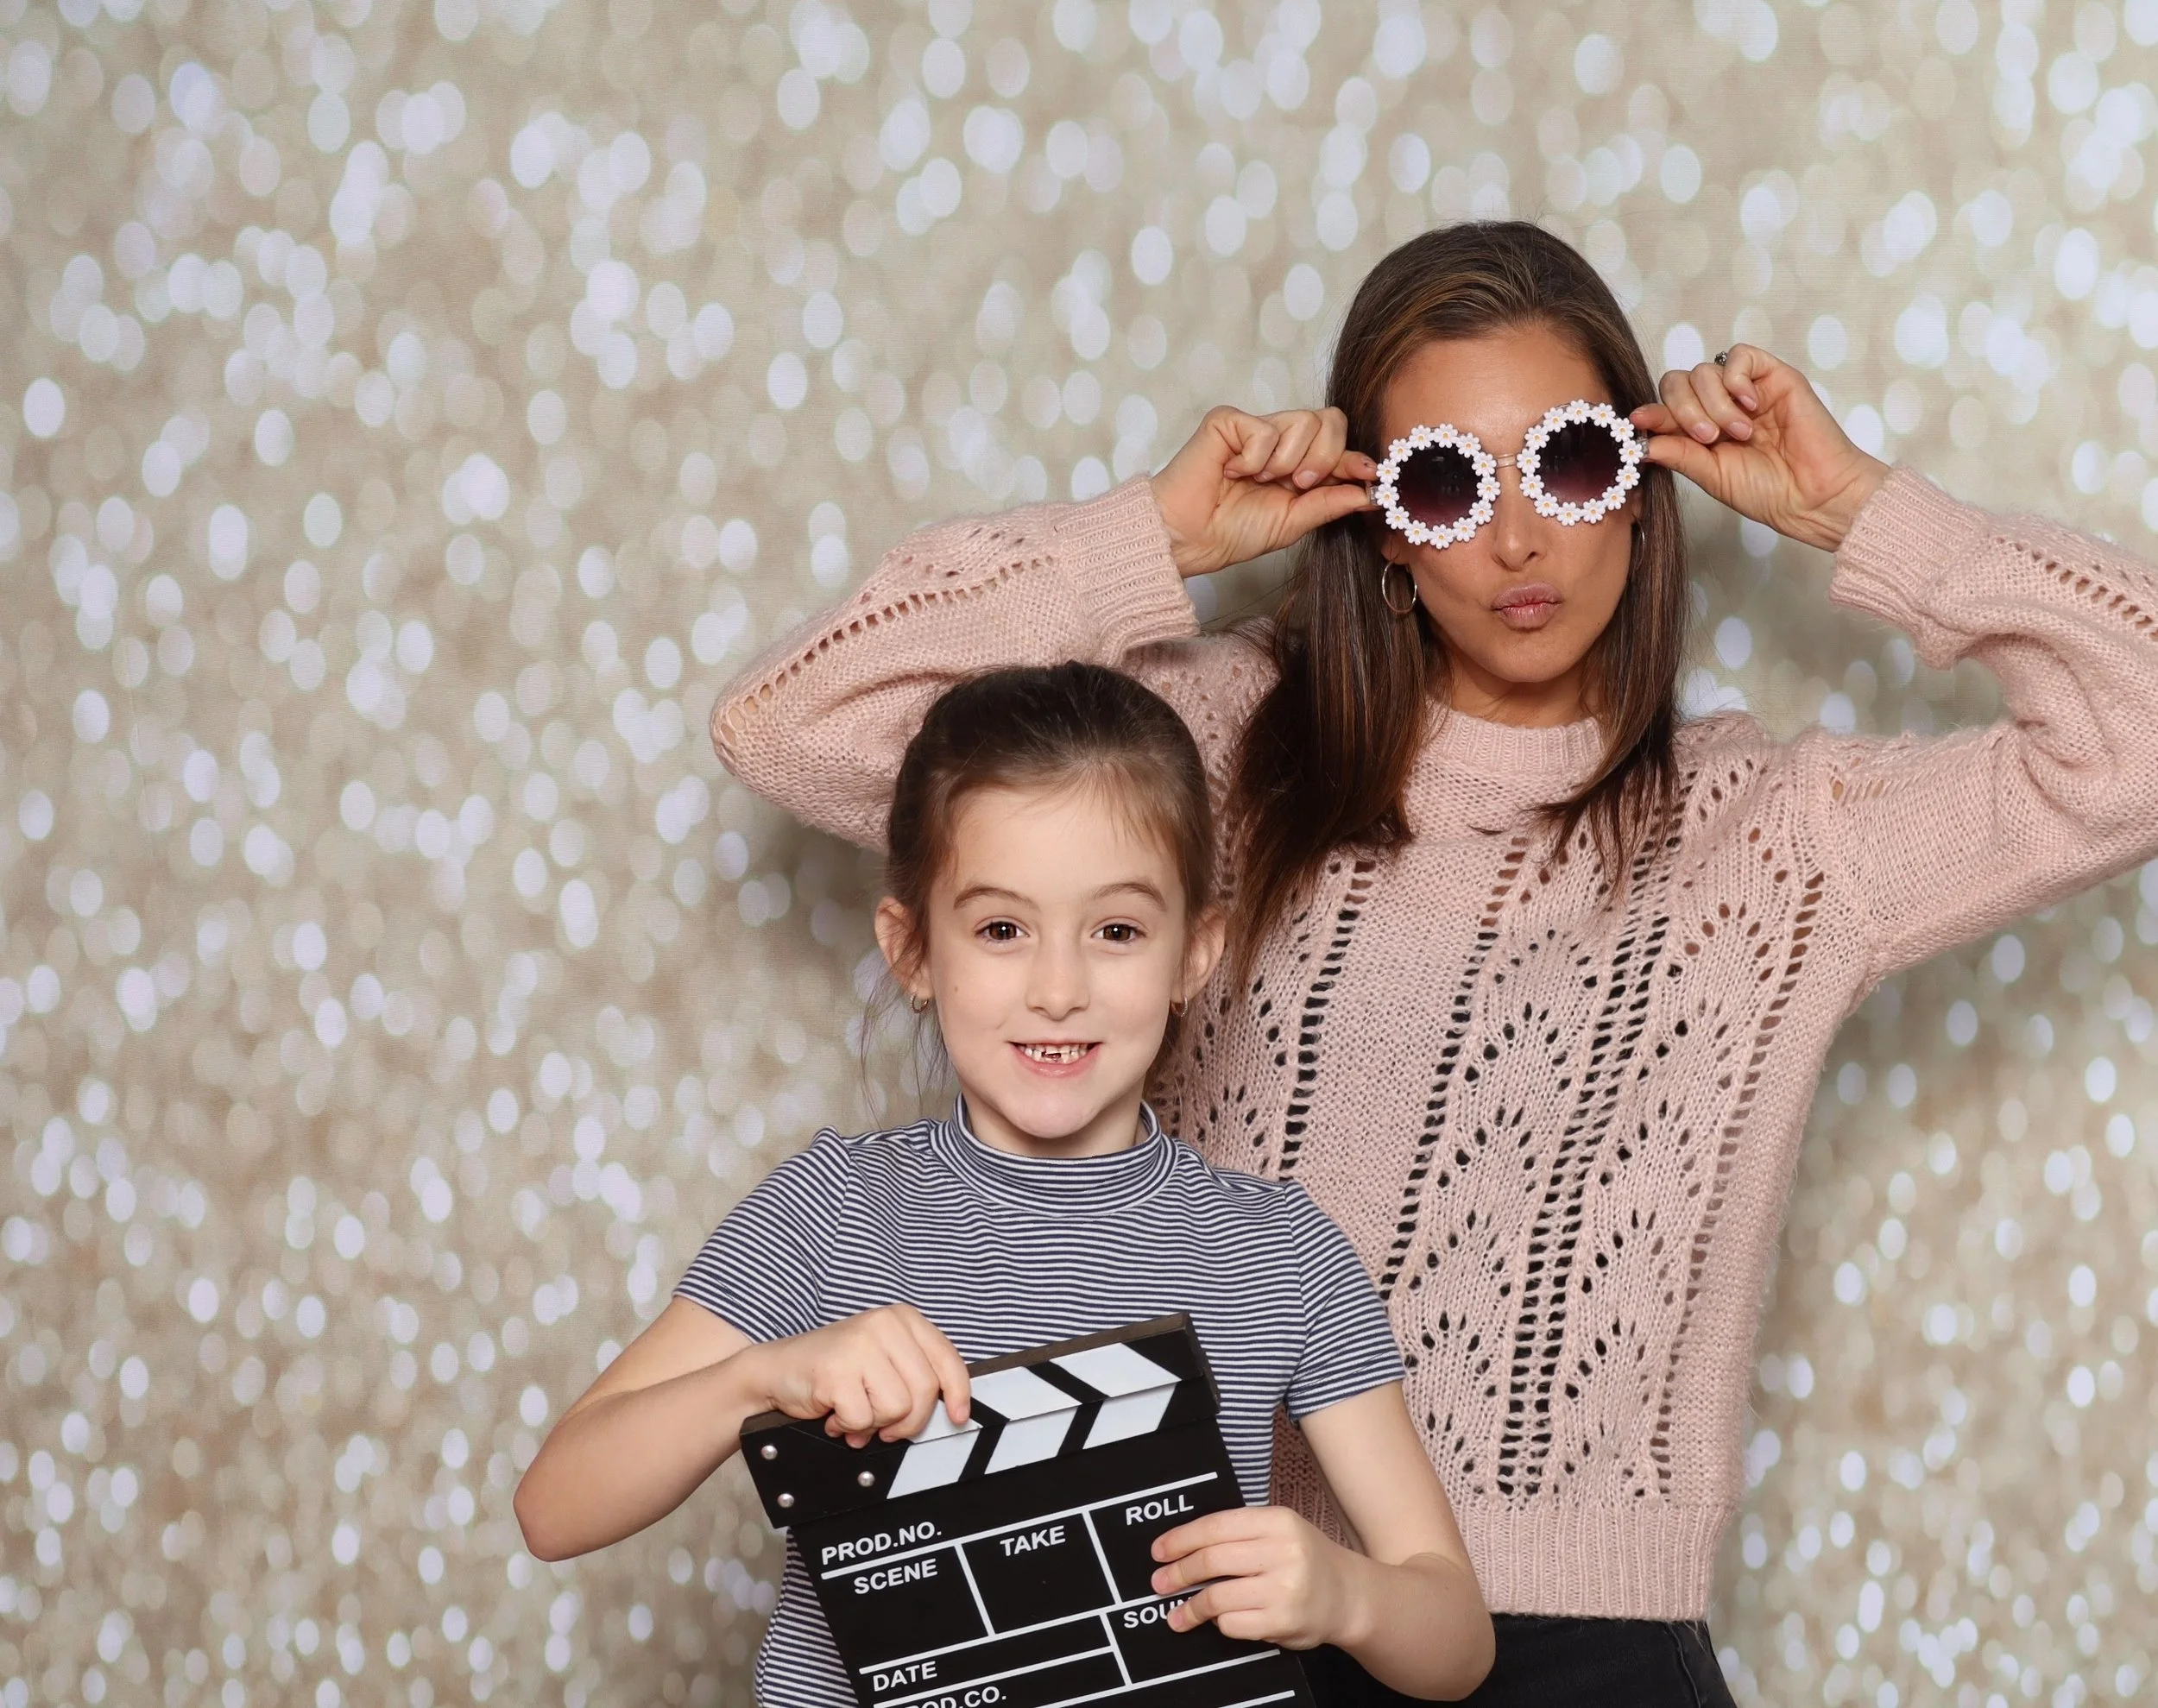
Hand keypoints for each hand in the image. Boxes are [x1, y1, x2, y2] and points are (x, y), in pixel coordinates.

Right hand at [747, 1305, 969, 1448]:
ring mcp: (860, 1345)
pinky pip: (864, 1419)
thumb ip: (914, 1375)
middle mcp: (884, 1325)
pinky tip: (835, 1413)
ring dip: (875, 1423)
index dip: (958, 1393)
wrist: (776, 1370)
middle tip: (887, 1426)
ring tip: (855, 1412)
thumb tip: (951, 1408)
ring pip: (898, 1408)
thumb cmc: (833, 1368)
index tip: (958, 1416)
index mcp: (902, 1319)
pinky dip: (849, 1426)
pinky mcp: (837, 1371)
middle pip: (925, 1391)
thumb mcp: (883, 1359)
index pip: (946, 1358)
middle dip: (908, 1421)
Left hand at [1148, 1505, 1355, 1647]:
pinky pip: (1233, 1623)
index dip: (1181, 1539)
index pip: (1216, 1526)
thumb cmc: (1304, 1559)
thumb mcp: (1279, 1531)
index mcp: (1277, 1521)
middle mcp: (1282, 1552)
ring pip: (1218, 1596)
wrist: (1348, 1595)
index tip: (1159, 1550)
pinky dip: (1220, 1623)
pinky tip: (1220, 1621)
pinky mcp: (1283, 1621)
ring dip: (1191, 1607)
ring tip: (1178, 1614)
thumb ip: (1239, 1533)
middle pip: (1212, 1560)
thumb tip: (1182, 1546)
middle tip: (1159, 1582)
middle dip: (1179, 1573)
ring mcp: (1284, 1589)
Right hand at [1149, 406, 1377, 578]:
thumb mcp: (1294, 522)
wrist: (1191, 537)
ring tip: (1257, 481)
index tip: (1371, 473)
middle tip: (1298, 484)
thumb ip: (1330, 504)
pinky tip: (1231, 472)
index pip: (1338, 444)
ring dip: (1285, 463)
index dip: (1355, 457)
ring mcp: (1254, 427)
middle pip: (1329, 420)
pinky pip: (1264, 429)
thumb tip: (1371, 492)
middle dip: (1323, 458)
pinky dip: (1254, 459)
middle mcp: (1279, 439)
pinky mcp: (1228, 421)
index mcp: (1297, 462)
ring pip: (1303, 422)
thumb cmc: (1233, 531)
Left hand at [1630, 344, 1890, 553]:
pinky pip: (1739, 357)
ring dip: (1715, 403)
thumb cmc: (1766, 490)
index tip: (1639, 421)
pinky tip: (1748, 405)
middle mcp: (1719, 406)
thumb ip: (1679, 454)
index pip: (1665, 408)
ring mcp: (1745, 390)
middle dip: (1684, 409)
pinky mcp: (1773, 375)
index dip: (1652, 413)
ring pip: (1705, 370)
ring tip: (1740, 432)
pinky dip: (1735, 379)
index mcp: (1700, 430)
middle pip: (1678, 382)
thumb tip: (1640, 439)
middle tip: (1708, 437)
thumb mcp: (1711, 475)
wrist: (1812, 494)